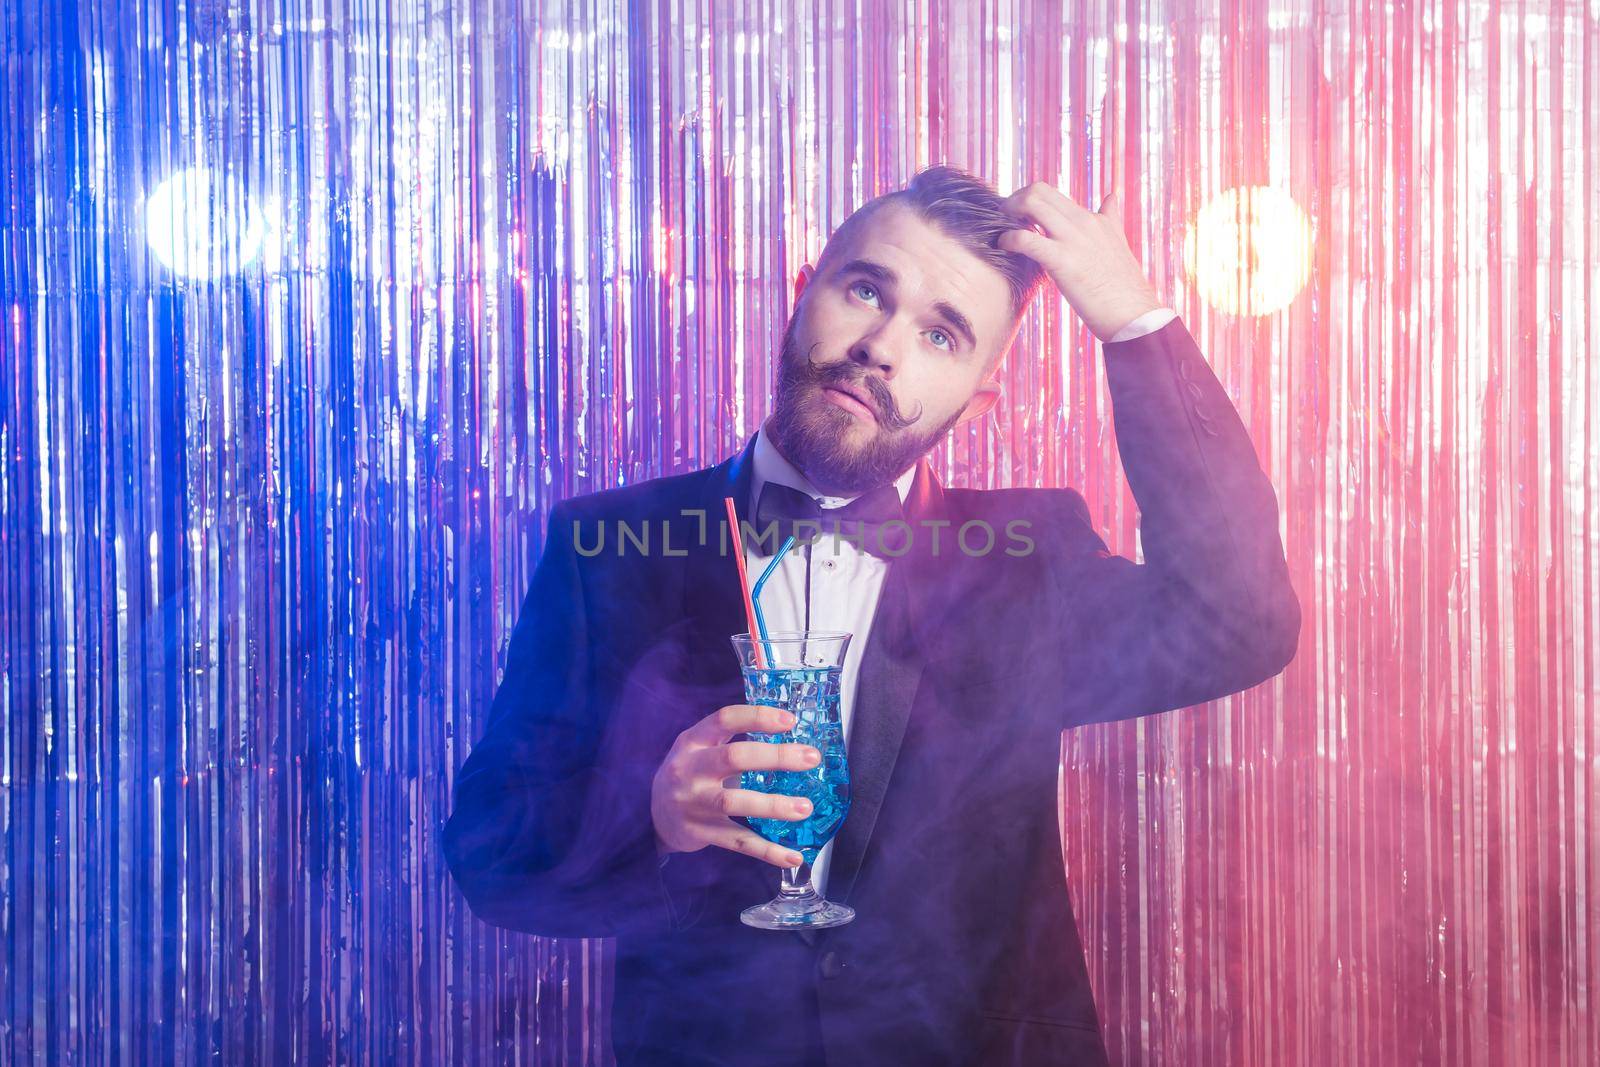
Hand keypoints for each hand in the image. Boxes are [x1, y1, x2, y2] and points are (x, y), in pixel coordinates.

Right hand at [651, 704, 820, 868]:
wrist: (652, 815)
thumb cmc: (689, 775)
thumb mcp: (699, 750)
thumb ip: (733, 741)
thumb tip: (790, 741)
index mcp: (692, 741)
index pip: (724, 720)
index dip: (757, 717)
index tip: (790, 721)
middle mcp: (689, 769)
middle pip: (734, 757)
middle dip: (776, 756)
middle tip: (811, 758)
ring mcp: (693, 802)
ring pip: (735, 802)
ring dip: (773, 805)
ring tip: (805, 807)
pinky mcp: (699, 833)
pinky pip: (738, 842)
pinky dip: (767, 851)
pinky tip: (792, 857)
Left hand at [996, 180, 1165, 341]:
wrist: (1135, 313)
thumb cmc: (1124, 286)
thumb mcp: (1118, 242)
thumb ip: (1110, 218)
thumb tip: (1111, 197)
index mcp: (1093, 218)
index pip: (1052, 193)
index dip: (1028, 201)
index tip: (1018, 218)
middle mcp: (1083, 222)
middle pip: (1038, 190)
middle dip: (1013, 201)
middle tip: (1004, 222)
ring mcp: (1073, 239)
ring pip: (1031, 204)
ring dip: (1008, 214)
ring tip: (1002, 233)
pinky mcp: (1063, 261)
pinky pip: (1026, 239)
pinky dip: (1008, 240)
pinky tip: (1004, 248)